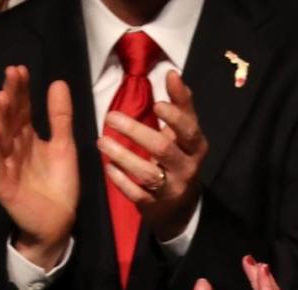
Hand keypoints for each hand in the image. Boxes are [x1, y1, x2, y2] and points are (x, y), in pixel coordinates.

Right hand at [0, 68, 78, 270]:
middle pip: (10, 119)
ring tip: (2, 97)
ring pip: (1, 139)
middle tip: (10, 75)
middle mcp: (14, 149)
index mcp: (27, 139)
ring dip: (0, 118)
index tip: (21, 69)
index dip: (21, 90)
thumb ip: (60, 118)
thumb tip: (58, 82)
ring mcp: (6, 167)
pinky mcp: (4, 186)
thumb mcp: (64, 146)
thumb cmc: (59, 186)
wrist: (59, 223)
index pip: (21, 109)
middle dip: (10, 98)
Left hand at [99, 72, 207, 242]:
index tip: (156, 104)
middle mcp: (186, 169)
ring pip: (146, 172)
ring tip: (102, 142)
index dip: (174, 118)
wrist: (181, 209)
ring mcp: (170, 189)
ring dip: (122, 156)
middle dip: (136, 131)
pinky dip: (121, 181)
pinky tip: (108, 168)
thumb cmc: (180, 160)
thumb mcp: (186, 135)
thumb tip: (172, 73)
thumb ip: (181, 105)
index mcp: (196, 148)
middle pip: (162, 148)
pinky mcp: (154, 206)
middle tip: (111, 117)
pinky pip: (136, 193)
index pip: (188, 130)